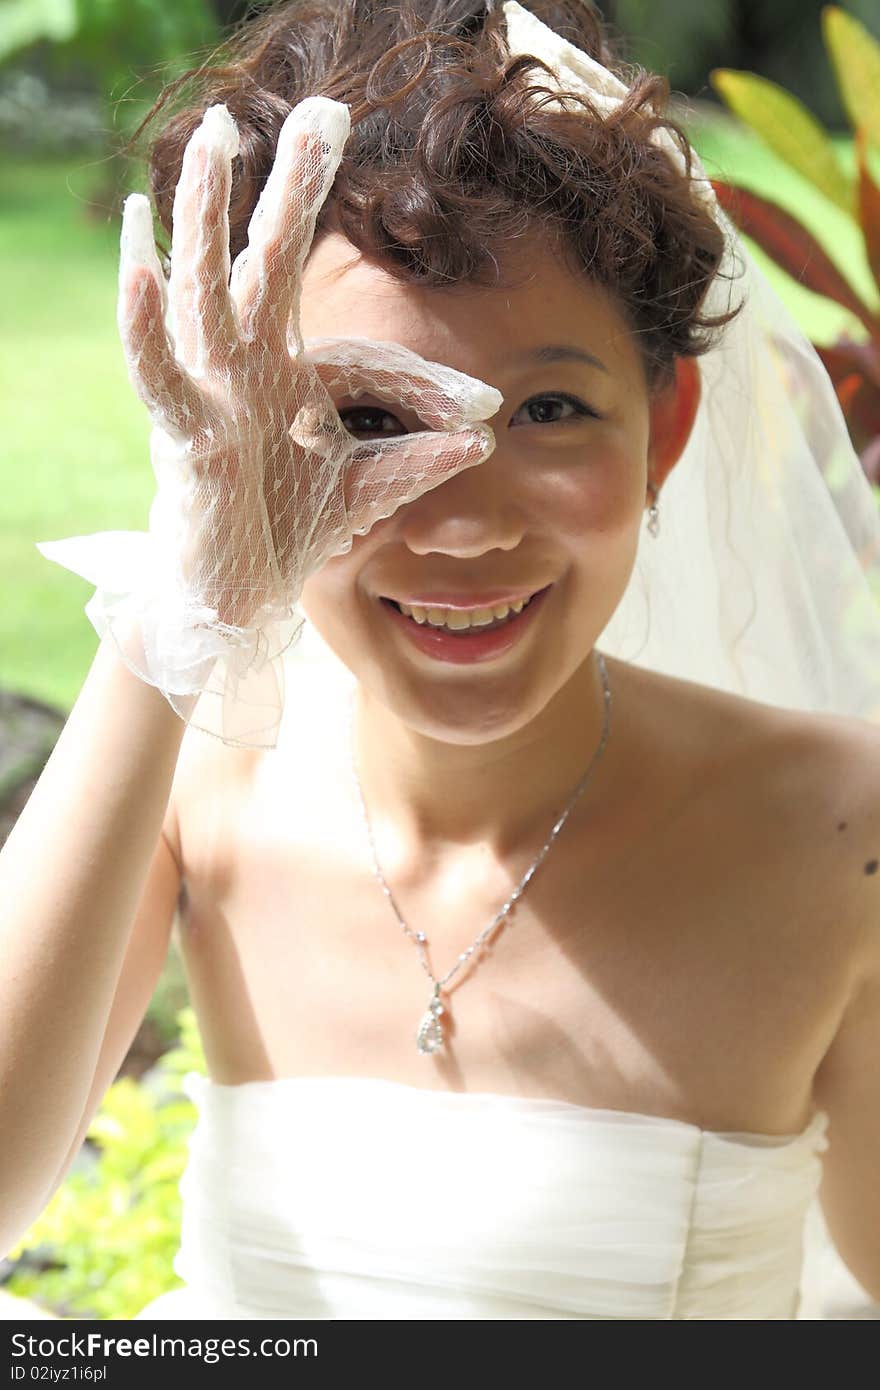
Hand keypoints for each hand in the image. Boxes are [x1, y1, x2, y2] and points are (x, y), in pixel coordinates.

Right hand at [117, 97, 501, 634]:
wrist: (231, 601)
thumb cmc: (283, 533)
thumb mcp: (360, 492)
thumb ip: (414, 465)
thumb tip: (485, 439)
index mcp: (291, 380)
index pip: (362, 358)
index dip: (422, 386)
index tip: (480, 412)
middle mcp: (249, 374)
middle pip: (269, 268)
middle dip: (294, 194)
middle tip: (323, 113)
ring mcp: (213, 399)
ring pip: (205, 294)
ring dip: (207, 217)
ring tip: (212, 140)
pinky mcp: (184, 438)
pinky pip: (159, 374)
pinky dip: (146, 326)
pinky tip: (143, 265)